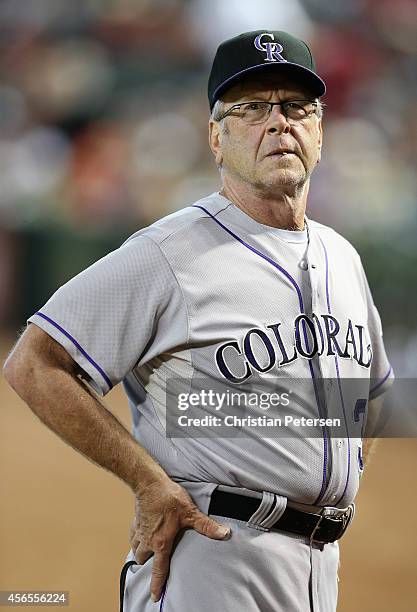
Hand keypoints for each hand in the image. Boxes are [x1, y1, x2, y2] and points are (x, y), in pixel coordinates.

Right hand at [129, 478, 229, 601]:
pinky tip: (140, 535)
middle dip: (147, 565)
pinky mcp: (135, 521)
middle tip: (152, 567)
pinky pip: (132, 536)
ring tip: (146, 554)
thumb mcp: (191, 512)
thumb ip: (207, 525)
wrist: (149, 483)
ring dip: (140, 553)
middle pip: (143, 560)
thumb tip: (224, 533)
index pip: (158, 570)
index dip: (157, 585)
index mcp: (161, 543)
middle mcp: (148, 540)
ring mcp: (140, 531)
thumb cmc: (168, 497)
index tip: (155, 597)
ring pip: (136, 549)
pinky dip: (136, 539)